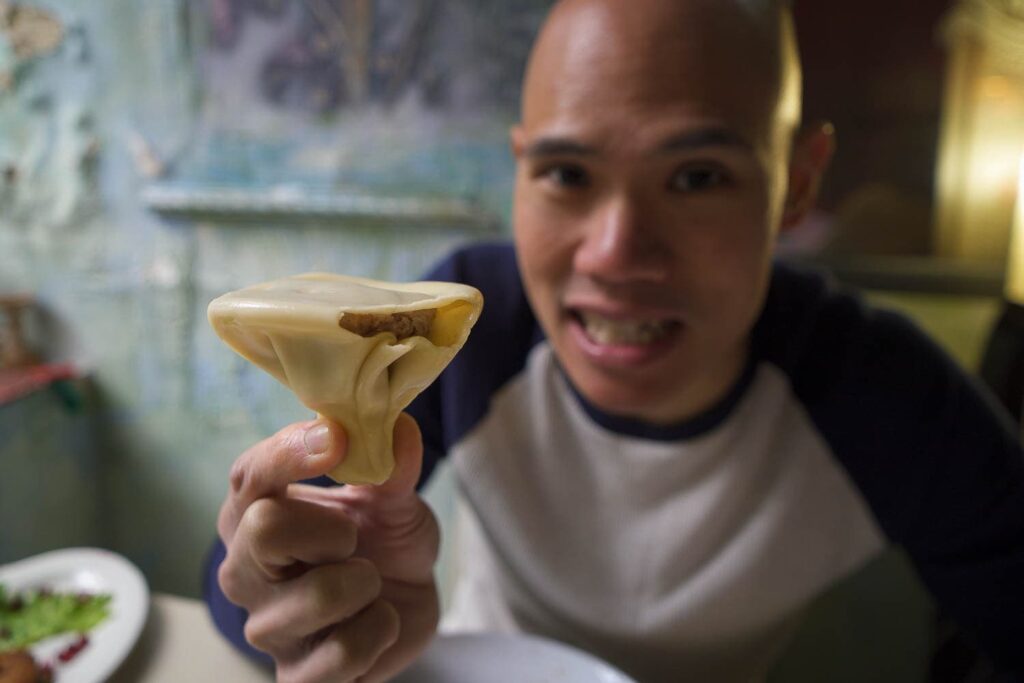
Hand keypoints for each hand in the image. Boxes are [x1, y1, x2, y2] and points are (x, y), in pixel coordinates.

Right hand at [216, 413, 439, 682]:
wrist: (406, 605)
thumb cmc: (382, 543)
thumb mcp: (392, 500)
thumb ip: (391, 468)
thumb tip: (400, 427)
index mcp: (256, 514)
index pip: (248, 476)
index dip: (287, 453)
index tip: (336, 438)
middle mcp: (246, 570)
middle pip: (263, 529)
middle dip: (332, 528)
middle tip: (354, 537)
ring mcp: (266, 627)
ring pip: (315, 597)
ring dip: (367, 584)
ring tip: (372, 583)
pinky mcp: (296, 677)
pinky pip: (338, 657)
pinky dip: (377, 632)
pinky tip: (380, 622)